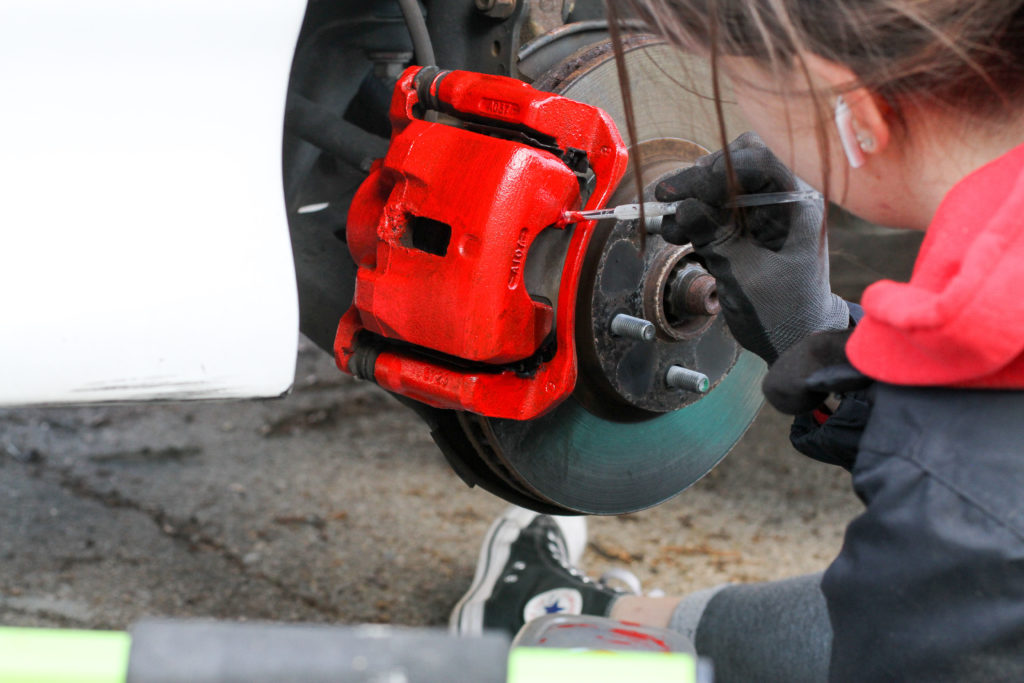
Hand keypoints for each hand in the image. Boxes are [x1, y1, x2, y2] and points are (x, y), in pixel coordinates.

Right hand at [655, 132, 848, 363]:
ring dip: (691, 198)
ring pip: (721, 182)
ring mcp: (764, 211)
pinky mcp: (747, 225)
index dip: (719, 170)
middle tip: (667, 198)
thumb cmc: (784, 312)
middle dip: (700, 179)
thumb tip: (684, 209)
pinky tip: (675, 231)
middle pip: (737, 163)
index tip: (687, 193)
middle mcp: (782, 198)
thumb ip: (716, 238)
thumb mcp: (745, 275)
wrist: (795, 339)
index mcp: (797, 204)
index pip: (759, 161)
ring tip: (668, 222)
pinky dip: (693, 214)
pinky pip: (716, 206)